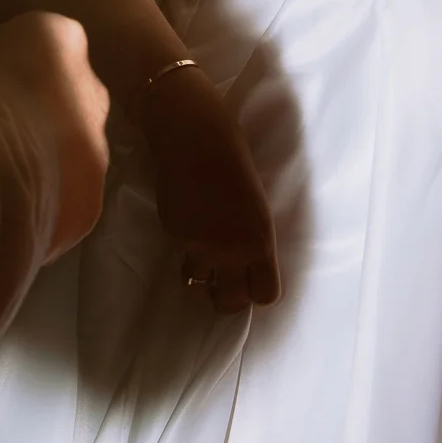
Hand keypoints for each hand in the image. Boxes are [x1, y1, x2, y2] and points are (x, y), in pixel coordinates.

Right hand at [0, 9, 109, 258]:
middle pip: (62, 97)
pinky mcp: (88, 207)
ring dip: (38, 160)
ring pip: (67, 154)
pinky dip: (37, 207)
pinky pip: (62, 203)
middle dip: (32, 111)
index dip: (3, 61)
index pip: (40, 42)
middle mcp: (92, 91)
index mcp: (59, 39)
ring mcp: (97, 153)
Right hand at [139, 65, 279, 313]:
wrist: (196, 138)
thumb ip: (252, 238)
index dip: (259, 291)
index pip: (266, 294)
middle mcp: (232, 251)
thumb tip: (245, 261)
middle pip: (231, 303)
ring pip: (198, 283)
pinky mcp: (175, 237)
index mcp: (261, 240)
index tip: (253, 281)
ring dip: (201, 273)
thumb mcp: (257, 206)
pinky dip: (184, 246)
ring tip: (202, 251)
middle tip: (225, 279)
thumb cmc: (236, 161)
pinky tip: (188, 222)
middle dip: (228, 296)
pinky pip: (180, 255)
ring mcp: (200, 247)